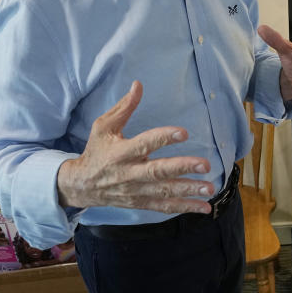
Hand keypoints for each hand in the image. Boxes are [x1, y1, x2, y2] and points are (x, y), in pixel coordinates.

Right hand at [57, 81, 214, 212]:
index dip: (163, 138)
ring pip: (164, 192)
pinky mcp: (141, 203)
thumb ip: (123, 107)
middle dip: (182, 168)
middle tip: (205, 165)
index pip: (144, 144)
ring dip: (189, 190)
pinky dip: (184, 207)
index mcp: (121, 151)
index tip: (184, 132)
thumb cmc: (96, 151)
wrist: (81, 185)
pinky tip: (204, 207)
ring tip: (210, 187)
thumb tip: (138, 85)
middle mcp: (130, 173)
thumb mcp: (103, 126)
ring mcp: (136, 190)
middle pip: (158, 172)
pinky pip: (164, 207)